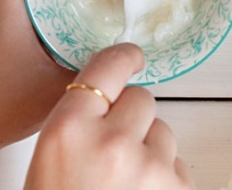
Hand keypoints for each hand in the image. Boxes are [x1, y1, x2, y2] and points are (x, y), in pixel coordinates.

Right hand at [25, 43, 194, 189]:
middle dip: (133, 118)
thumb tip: (117, 96)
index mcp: (68, 129)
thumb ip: (80, 122)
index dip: (123, 58)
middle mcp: (111, 141)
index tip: (132, 55)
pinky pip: (179, 165)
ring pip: (164, 132)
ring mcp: (149, 167)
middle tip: (113, 150)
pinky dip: (165, 178)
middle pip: (142, 99)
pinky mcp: (176, 189)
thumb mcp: (52, 159)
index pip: (107, 67)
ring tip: (125, 185)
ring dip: (151, 150)